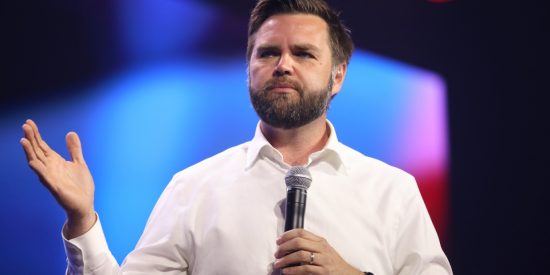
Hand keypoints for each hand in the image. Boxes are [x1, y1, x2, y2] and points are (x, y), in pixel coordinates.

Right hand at [20, 119, 95, 238]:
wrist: (84, 204)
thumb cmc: (80, 185)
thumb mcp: (79, 163)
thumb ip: (74, 149)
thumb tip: (70, 133)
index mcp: (55, 161)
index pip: (42, 145)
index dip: (36, 134)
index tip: (28, 122)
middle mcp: (50, 168)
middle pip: (37, 151)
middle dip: (31, 139)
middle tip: (25, 126)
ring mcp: (51, 177)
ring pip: (37, 162)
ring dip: (30, 152)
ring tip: (23, 140)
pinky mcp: (55, 187)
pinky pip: (45, 178)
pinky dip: (39, 170)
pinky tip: (33, 162)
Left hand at [273, 229, 362, 274]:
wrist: (346, 274)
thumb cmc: (332, 262)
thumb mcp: (323, 249)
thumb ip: (310, 244)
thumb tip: (289, 243)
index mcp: (320, 241)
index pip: (301, 232)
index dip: (287, 235)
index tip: (278, 240)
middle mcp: (322, 248)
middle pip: (299, 242)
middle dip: (284, 247)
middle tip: (277, 253)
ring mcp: (323, 260)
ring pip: (300, 255)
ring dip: (286, 260)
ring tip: (278, 264)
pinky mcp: (323, 272)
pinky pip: (305, 269)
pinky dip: (293, 270)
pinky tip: (286, 271)